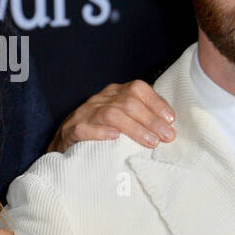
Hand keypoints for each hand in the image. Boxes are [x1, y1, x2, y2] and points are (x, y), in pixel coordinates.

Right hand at [48, 81, 174, 152]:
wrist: (63, 146)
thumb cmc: (98, 134)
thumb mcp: (120, 121)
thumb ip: (140, 120)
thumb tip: (169, 128)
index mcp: (113, 94)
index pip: (138, 89)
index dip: (156, 103)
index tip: (171, 120)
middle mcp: (100, 100)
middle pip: (128, 103)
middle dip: (151, 120)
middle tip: (166, 137)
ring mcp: (84, 114)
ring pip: (111, 114)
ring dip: (134, 128)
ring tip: (150, 142)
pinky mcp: (71, 130)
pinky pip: (85, 128)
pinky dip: (101, 132)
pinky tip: (115, 138)